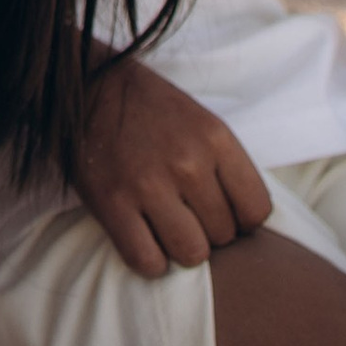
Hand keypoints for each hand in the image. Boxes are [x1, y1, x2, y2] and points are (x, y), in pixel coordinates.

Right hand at [78, 56, 272, 276]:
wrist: (88, 84)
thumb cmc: (151, 109)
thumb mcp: (202, 122)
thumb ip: (226, 168)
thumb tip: (247, 224)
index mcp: (215, 137)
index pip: (257, 210)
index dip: (242, 220)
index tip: (222, 213)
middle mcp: (187, 161)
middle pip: (224, 235)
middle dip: (209, 232)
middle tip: (187, 215)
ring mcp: (148, 183)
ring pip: (191, 253)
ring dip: (181, 249)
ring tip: (166, 229)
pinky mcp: (111, 202)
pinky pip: (147, 261)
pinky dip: (149, 261)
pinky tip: (143, 239)